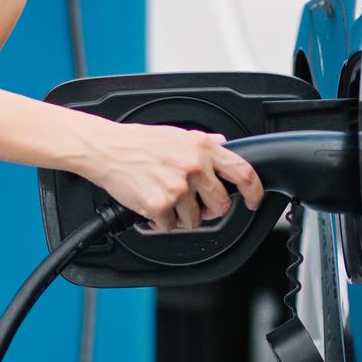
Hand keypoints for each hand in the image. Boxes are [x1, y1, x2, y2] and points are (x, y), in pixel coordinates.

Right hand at [87, 123, 263, 231]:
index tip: (253, 200)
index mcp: (203, 148)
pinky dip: (160, 222)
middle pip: (221, 204)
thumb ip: (205, 142)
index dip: (254, 191)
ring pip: (195, 220)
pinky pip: (169, 227)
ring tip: (166, 200)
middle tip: (195, 205)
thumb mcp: (178, 134)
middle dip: (210, 210)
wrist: (107, 149)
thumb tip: (224, 144)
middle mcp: (194, 167)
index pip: (243, 172)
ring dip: (182, 217)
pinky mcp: (159, 205)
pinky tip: (151, 207)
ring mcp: (178, 187)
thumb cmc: (138, 142)